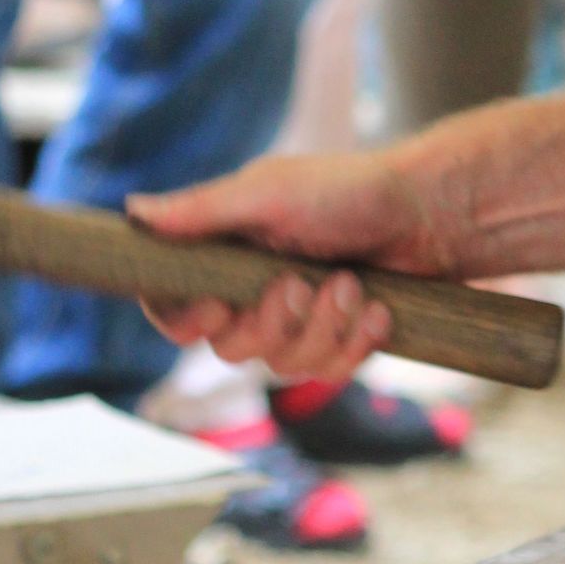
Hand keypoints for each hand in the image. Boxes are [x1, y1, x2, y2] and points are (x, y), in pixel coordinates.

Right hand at [131, 147, 456, 378]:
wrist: (431, 212)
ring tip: (352, 284)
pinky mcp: (337, 341)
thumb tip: (133, 212)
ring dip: (323, 329)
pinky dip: (354, 344)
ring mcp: (296, 321)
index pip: (172, 306)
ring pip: (282, 368)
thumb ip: (202, 211)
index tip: (220, 306)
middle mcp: (252, 291)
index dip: (186, 320)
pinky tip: (377, 310)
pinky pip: (327, 373)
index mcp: (223, 253)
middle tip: (304, 281)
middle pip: (229, 349)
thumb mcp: (269, 193)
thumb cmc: (347, 190)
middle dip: (274, 322)